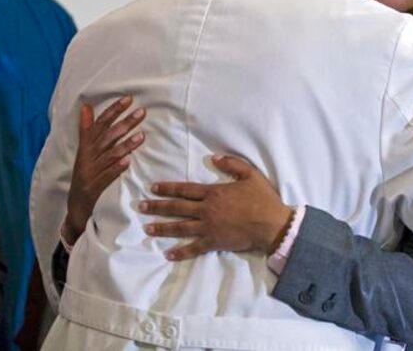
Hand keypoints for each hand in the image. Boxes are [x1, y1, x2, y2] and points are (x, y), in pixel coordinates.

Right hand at [63, 96, 145, 244]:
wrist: (75, 209)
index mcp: (85, 147)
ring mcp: (89, 173)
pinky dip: (116, 169)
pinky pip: (106, 177)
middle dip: (124, 123)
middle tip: (142, 112)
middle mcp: (86, 157)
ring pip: (108, 155)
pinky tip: (127, 162)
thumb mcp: (83, 152)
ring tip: (141, 135)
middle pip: (107, 137)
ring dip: (125, 145)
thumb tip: (86, 106)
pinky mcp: (92, 188)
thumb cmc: (84, 176)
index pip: (100, 124)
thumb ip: (87, 130)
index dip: (113, 111)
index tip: (128, 99)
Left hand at [140, 155, 292, 260]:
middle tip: (141, 207)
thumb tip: (214, 157)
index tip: (153, 187)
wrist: (271, 224)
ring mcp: (209, 227)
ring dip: (162, 228)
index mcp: (213, 193)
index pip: (185, 189)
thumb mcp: (250, 174)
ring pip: (180, 227)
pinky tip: (168, 255)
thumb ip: (232, 164)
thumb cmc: (262, 198)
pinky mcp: (214, 242)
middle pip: (177, 207)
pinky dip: (180, 252)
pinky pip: (194, 248)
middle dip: (157, 206)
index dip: (168, 188)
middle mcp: (206, 209)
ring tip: (147, 228)